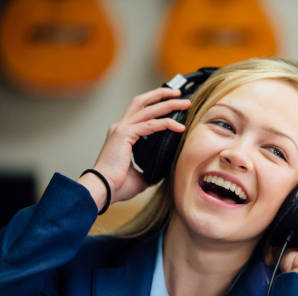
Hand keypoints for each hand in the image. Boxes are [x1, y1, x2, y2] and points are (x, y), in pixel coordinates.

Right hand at [80, 87, 190, 205]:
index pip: (140, 111)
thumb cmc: (117, 185)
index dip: (155, 104)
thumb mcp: (140, 176)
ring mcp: (121, 129)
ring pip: (148, 108)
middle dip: (162, 94)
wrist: (102, 189)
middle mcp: (120, 127)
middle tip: (180, 94)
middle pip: (142, 101)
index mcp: (122, 134)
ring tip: (185, 103)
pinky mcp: (124, 134)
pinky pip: (151, 124)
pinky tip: (180, 127)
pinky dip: (167, 123)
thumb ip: (151, 169)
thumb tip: (164, 171)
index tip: (172, 103)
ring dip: (168, 104)